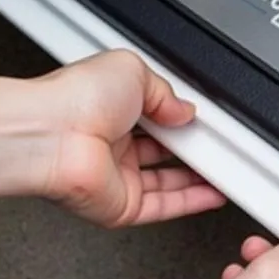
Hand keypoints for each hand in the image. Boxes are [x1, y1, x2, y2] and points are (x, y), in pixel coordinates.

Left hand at [35, 50, 225, 226]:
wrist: (52, 135)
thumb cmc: (74, 99)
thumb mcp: (132, 70)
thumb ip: (165, 91)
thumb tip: (184, 109)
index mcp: (110, 110)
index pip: (155, 118)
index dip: (181, 120)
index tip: (204, 121)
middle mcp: (112, 146)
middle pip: (163, 153)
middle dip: (192, 150)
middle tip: (218, 145)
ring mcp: (117, 178)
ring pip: (168, 184)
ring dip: (198, 178)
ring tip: (226, 170)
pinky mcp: (122, 206)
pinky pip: (164, 207)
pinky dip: (192, 202)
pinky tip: (214, 193)